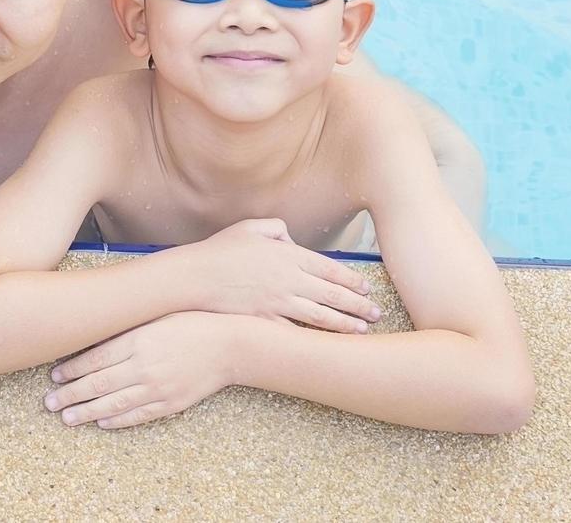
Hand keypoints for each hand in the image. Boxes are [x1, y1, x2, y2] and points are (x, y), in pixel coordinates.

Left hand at [44, 312, 236, 428]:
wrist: (229, 345)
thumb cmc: (189, 322)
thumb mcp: (154, 317)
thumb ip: (126, 327)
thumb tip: (93, 332)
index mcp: (136, 340)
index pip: (94, 359)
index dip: (71, 369)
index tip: (54, 376)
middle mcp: (143, 366)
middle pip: (97, 384)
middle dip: (70, 394)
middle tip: (49, 402)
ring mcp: (157, 388)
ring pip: (114, 404)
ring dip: (87, 413)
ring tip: (67, 419)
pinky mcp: (170, 404)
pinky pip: (138, 415)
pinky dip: (118, 421)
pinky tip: (101, 423)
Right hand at [179, 218, 380, 332]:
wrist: (194, 277)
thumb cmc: (219, 250)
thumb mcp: (249, 227)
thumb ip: (276, 228)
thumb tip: (291, 238)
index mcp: (287, 255)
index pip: (329, 269)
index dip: (351, 280)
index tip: (366, 287)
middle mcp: (288, 279)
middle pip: (332, 294)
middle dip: (358, 304)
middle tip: (376, 312)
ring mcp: (278, 302)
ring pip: (321, 316)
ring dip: (345, 323)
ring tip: (362, 329)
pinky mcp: (265, 320)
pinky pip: (296, 332)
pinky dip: (315, 339)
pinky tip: (328, 344)